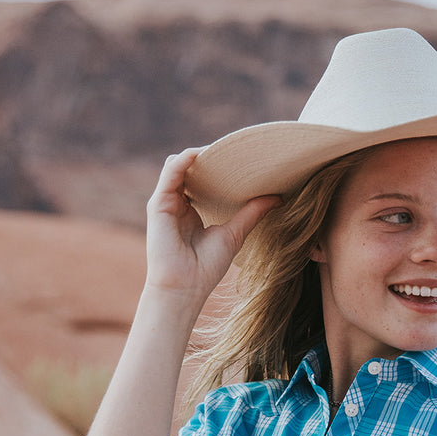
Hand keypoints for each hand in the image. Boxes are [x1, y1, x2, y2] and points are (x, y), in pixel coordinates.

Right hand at [144, 147, 279, 305]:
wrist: (185, 287)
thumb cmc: (206, 267)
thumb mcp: (235, 233)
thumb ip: (252, 213)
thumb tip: (278, 197)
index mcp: (193, 211)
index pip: (204, 179)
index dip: (220, 167)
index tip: (242, 159)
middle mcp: (178, 204)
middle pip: (192, 170)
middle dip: (210, 157)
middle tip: (235, 150)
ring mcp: (167, 203)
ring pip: (179, 166)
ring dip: (197, 155)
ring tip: (219, 148)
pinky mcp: (158, 204)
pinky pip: (170, 173)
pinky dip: (184, 161)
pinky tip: (199, 154)